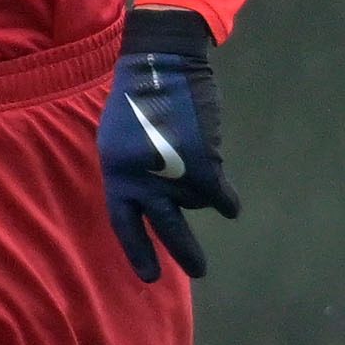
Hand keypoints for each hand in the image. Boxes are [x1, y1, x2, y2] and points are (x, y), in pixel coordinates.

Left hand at [99, 6, 240, 281]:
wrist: (159, 67)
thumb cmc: (135, 100)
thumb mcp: (116, 142)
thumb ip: (129, 173)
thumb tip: (148, 200)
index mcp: (115, 176)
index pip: (124, 224)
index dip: (138, 250)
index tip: (150, 277)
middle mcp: (142, 182)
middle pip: (165, 228)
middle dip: (184, 253)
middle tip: (199, 273)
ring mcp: (174, 177)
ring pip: (196, 199)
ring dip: (200, 182)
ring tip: (192, 153)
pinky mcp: (204, 167)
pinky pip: (221, 195)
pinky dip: (227, 197)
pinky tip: (229, 199)